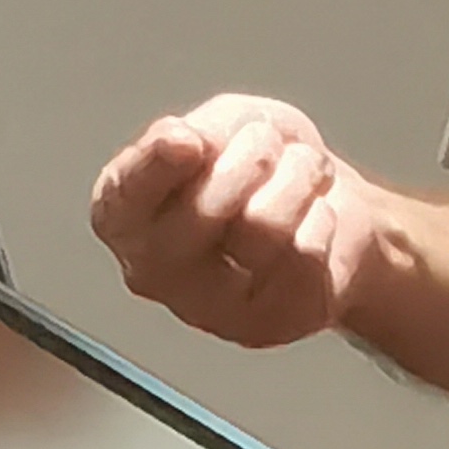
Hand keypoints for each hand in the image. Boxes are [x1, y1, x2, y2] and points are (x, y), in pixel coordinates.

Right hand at [88, 92, 388, 349]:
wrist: (323, 206)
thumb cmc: (259, 168)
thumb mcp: (228, 123)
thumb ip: (203, 131)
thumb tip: (183, 144)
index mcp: (125, 215)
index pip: (124, 196)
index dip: (155, 165)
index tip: (185, 140)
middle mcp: (152, 271)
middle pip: (204, 209)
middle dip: (254, 155)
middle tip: (268, 144)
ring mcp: (207, 309)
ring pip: (263, 228)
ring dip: (298, 179)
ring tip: (300, 174)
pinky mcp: (267, 326)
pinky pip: (305, 256)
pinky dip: (321, 219)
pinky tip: (312, 220)